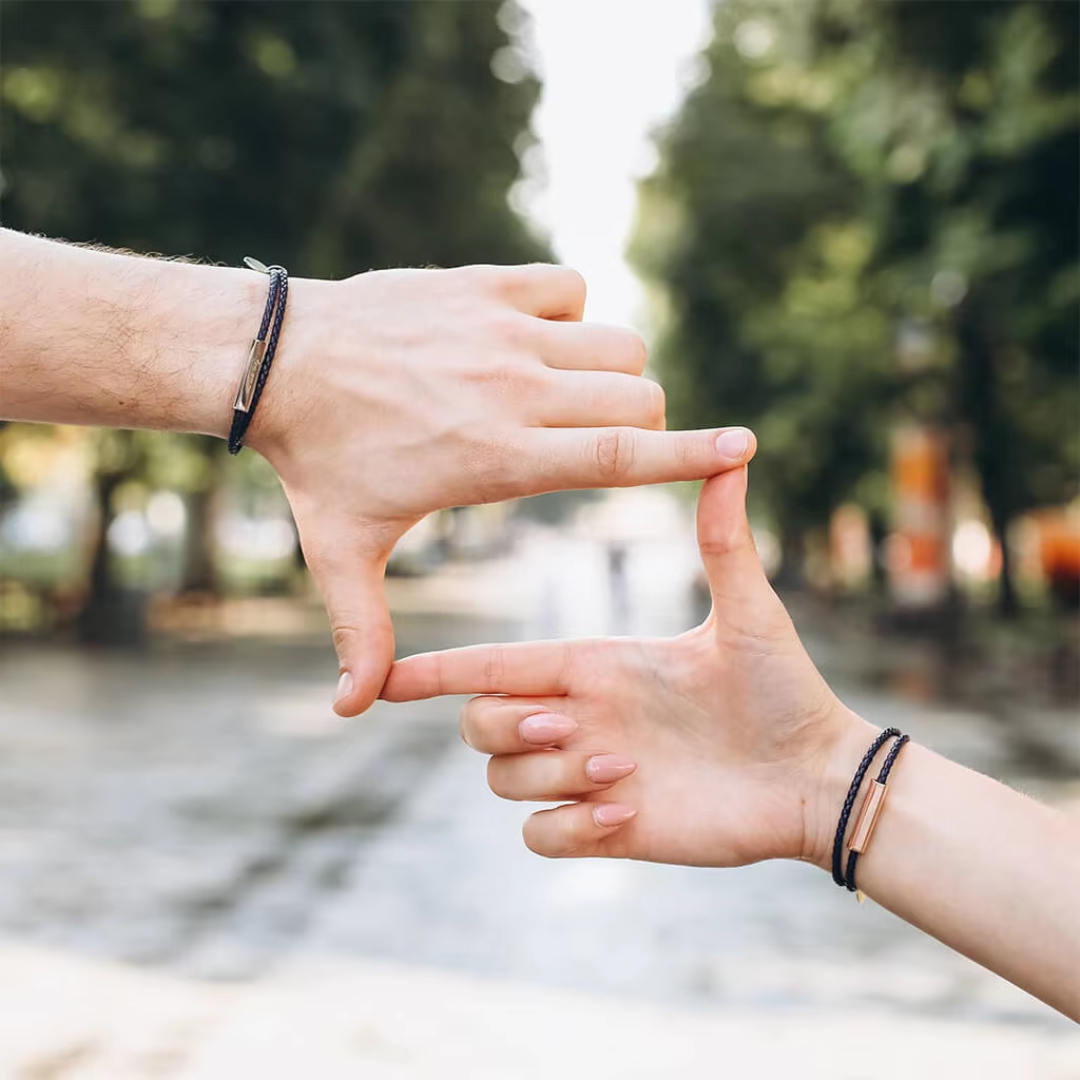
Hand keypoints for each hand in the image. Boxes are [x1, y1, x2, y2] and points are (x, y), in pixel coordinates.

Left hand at [248, 264, 755, 715]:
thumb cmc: (317, 463)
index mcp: (499, 459)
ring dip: (611, 373)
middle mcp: (515, 390)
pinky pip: (571, 287)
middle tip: (590, 443)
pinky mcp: (486, 283)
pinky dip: (571, 314)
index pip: (621, 457)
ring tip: (562, 397)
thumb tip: (352, 710)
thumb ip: (361, 633)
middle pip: (639, 397)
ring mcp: (503, 330)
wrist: (278, 362)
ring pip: (617, 342)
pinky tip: (531, 342)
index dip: (693, 456)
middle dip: (640, 425)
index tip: (746, 446)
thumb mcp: (341, 553)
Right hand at [382, 466, 871, 868]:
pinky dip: (570, 830)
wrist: (813, 775)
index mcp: (592, 666)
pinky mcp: (606, 830)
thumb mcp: (747, 614)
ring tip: (627, 771)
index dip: (435, 671)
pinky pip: (538, 837)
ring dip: (552, 778)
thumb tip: (734, 453)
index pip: (491, 665)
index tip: (384, 679)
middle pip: (477, 725)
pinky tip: (629, 816)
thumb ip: (723, 541)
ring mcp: (587, 775)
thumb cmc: (783, 691)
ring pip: (502, 782)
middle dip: (503, 725)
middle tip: (567, 725)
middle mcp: (578, 718)